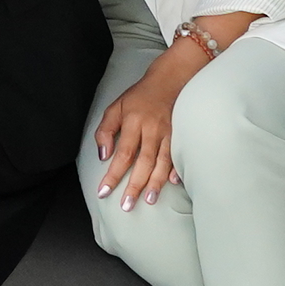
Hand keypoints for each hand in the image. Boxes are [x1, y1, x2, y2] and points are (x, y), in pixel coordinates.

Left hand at [92, 42, 206, 207]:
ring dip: (155, 183)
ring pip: (162, 162)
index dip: (113, 175)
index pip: (122, 154)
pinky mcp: (181, 133)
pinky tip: (173, 183)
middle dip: (134, 185)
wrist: (169, 79)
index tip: (104, 192)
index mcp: (133, 122)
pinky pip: (179, 154)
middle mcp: (152, 128)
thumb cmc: (139, 97)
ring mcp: (169, 132)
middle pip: (142, 162)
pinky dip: (177, 169)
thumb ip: (105, 131)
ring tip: (149, 200)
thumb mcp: (116, 107)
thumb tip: (102, 156)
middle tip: (127, 206)